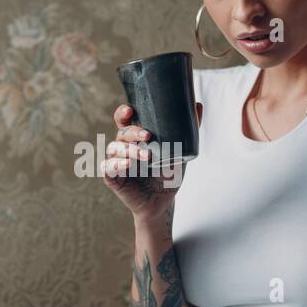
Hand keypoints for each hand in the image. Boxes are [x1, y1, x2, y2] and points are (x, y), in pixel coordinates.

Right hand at [101, 101, 201, 222]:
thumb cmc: (168, 174)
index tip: (130, 111)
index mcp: (135, 138)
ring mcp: (116, 162)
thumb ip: (188, 130)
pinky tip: (127, 164)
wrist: (163, 201)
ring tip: (147, 156)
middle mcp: (123, 147)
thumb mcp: (180, 151)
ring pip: (114, 148)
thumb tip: (198, 105)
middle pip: (121, 132)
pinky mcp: (112, 178)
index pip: (124, 120)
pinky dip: (116, 164)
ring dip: (129, 149)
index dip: (123, 113)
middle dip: (132, 131)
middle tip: (148, 135)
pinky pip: (108, 167)